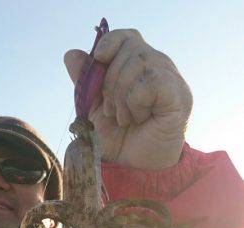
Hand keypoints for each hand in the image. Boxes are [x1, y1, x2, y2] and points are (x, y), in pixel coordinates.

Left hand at [64, 28, 192, 169]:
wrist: (137, 169)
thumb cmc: (120, 140)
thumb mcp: (94, 110)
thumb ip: (85, 83)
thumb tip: (70, 54)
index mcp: (138, 65)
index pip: (124, 37)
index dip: (109, 44)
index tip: (99, 62)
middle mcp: (156, 66)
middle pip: (127, 48)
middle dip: (110, 83)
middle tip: (114, 111)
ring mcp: (170, 78)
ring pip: (137, 64)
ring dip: (122, 97)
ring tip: (127, 119)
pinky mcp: (178, 95)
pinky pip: (149, 82)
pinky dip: (136, 103)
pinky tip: (140, 118)